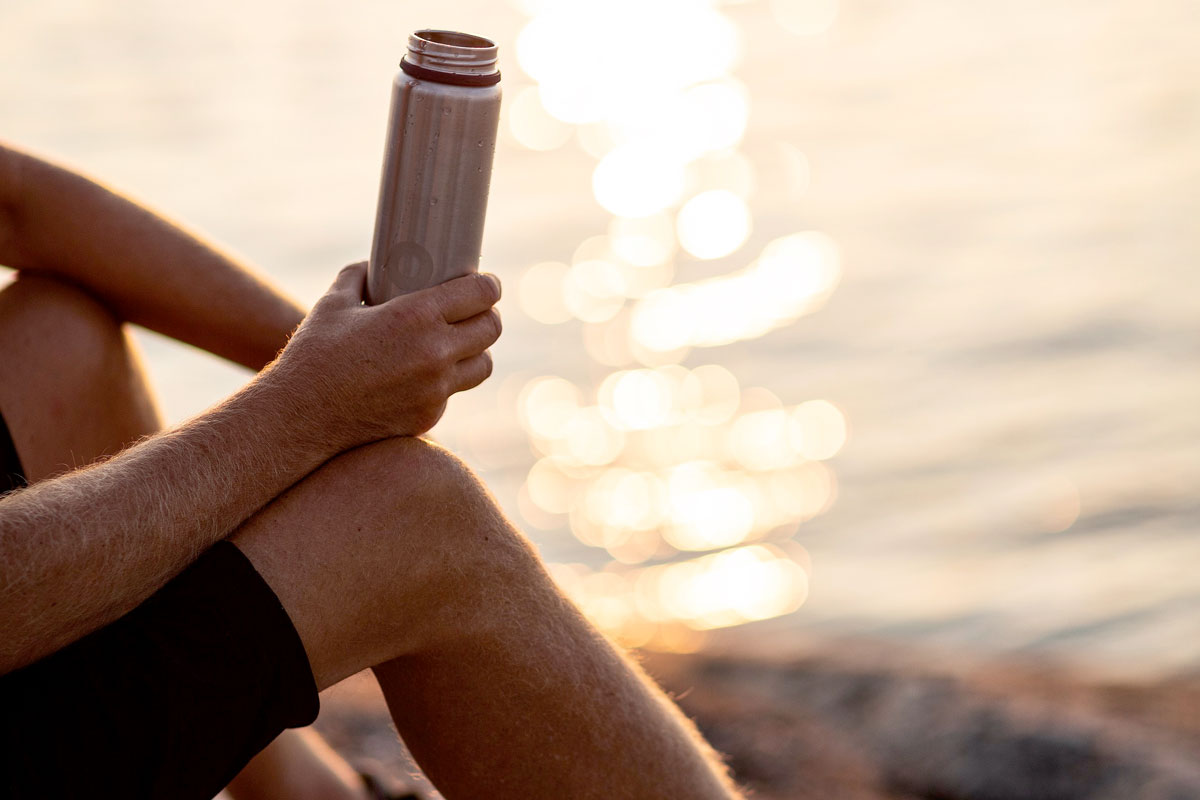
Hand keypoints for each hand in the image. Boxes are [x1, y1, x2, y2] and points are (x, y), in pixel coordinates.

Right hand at [268, 261, 500, 447]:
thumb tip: (372, 266)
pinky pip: (452, 393)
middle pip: (491, 329)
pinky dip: (446, 382)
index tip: (488, 283)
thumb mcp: (334, 304)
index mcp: (416, 316)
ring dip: (477, 351)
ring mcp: (436, 389)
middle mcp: (434, 353)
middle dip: (488, 315)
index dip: (489, 285)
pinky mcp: (429, 417)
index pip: (480, 294)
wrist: (300, 418)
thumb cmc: (314, 355)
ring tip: (461, 344)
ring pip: (483, 365)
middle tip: (477, 311)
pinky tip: (427, 374)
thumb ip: (358, 277)